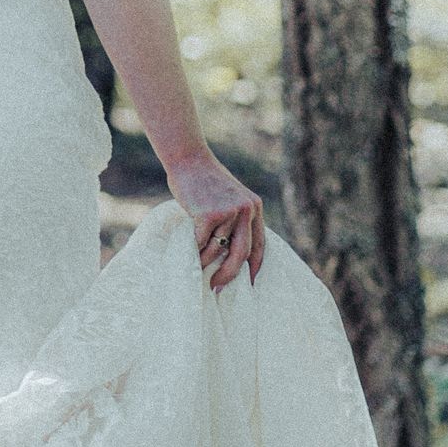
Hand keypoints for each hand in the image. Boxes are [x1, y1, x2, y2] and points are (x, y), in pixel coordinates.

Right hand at [167, 150, 265, 290]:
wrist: (188, 159)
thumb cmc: (204, 180)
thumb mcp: (229, 197)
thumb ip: (234, 219)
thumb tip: (229, 252)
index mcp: (254, 207)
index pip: (260, 244)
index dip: (256, 266)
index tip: (251, 284)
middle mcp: (246, 210)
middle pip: (241, 254)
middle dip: (229, 275)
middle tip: (218, 287)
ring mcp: (228, 212)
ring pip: (217, 250)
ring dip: (205, 262)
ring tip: (196, 266)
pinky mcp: (208, 214)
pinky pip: (201, 243)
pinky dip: (194, 251)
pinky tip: (188, 253)